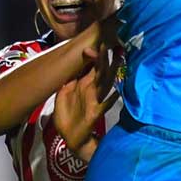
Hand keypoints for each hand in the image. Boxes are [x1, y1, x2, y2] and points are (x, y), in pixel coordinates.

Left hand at [52, 47, 119, 161]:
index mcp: (84, 84)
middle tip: (107, 44)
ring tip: (118, 60)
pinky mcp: (96, 112)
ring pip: (106, 83)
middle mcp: (92, 89)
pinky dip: (112, 98)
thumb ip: (67, 80)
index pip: (91, 66)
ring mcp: (95, 100)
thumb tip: (70, 65)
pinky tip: (118, 92)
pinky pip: (106, 104)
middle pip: (100, 71)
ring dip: (112, 72)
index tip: (90, 46)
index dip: (92, 56)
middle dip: (103, 59)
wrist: (69, 136)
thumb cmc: (66, 114)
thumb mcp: (62, 94)